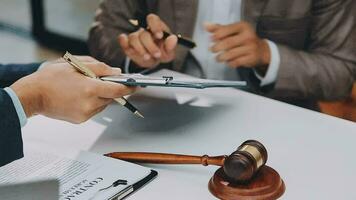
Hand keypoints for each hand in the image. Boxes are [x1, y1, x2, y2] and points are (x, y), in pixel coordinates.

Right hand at [10, 56, 134, 123]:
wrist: (32, 95)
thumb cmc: (50, 78)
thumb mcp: (76, 64)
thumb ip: (100, 68)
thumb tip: (116, 72)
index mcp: (90, 88)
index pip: (118, 89)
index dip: (129, 87)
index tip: (136, 85)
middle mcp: (90, 104)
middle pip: (111, 97)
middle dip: (110, 88)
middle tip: (101, 80)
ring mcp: (85, 114)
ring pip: (103, 103)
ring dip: (100, 95)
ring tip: (84, 87)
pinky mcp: (80, 120)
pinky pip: (94, 110)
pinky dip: (92, 102)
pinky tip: (79, 95)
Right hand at [118, 14, 177, 67]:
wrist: (154, 60)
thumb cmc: (162, 52)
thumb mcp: (169, 52)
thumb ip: (171, 46)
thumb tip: (172, 39)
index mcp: (156, 27)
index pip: (152, 19)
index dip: (155, 26)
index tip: (159, 36)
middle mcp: (144, 30)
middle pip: (143, 34)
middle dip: (150, 46)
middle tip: (157, 55)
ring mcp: (135, 37)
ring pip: (133, 38)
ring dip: (140, 49)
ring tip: (148, 57)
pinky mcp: (128, 45)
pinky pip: (123, 41)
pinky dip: (124, 44)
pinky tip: (131, 50)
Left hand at [205, 21, 270, 72]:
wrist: (261, 50)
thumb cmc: (244, 39)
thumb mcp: (233, 31)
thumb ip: (219, 28)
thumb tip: (206, 25)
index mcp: (243, 26)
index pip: (226, 29)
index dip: (217, 35)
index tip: (211, 39)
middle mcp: (248, 36)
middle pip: (227, 43)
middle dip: (217, 47)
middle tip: (212, 50)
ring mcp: (251, 47)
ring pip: (231, 54)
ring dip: (221, 57)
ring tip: (218, 58)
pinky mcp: (251, 58)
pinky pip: (236, 62)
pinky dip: (229, 63)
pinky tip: (227, 62)